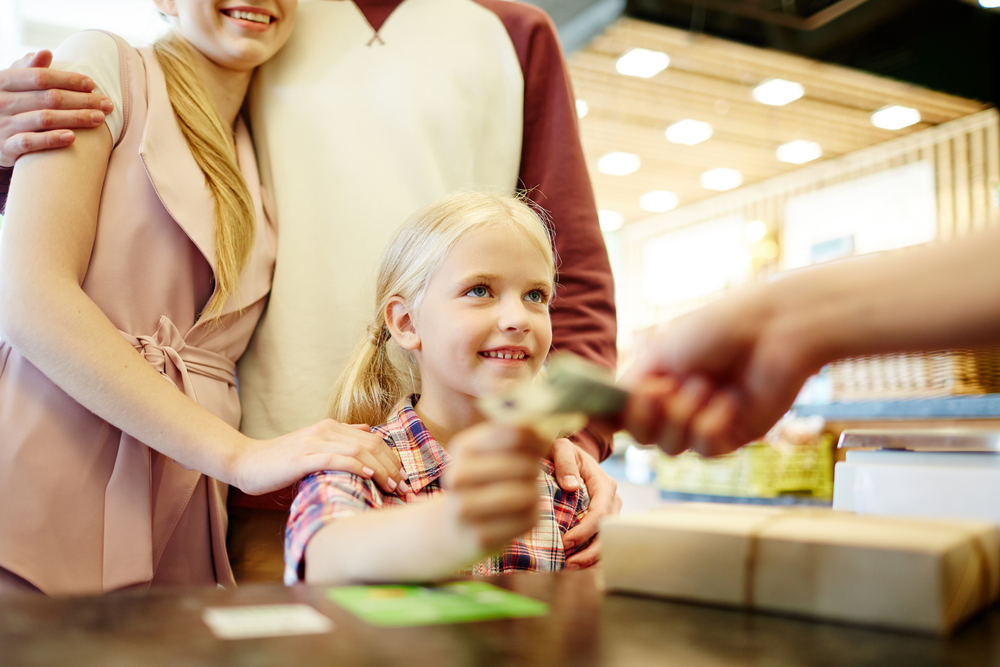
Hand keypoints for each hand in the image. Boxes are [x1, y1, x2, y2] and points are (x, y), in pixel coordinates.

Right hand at [0, 51, 111, 166]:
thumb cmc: (8, 103)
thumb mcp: (12, 83)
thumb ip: (28, 68)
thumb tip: (46, 53)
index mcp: (4, 81)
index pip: (41, 77)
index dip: (68, 80)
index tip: (92, 84)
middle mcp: (2, 101)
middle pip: (49, 98)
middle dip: (82, 101)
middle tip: (108, 104)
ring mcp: (4, 124)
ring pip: (45, 119)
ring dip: (75, 118)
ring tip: (99, 119)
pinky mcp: (6, 147)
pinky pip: (30, 142)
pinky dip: (52, 139)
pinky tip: (73, 137)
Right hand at [232, 419, 407, 496]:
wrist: (246, 462)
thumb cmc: (280, 460)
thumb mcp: (314, 444)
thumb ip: (340, 437)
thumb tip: (366, 430)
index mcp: (331, 427)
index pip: (373, 439)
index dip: (392, 458)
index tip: (403, 479)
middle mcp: (325, 430)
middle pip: (371, 444)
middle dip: (392, 466)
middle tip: (404, 487)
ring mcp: (314, 442)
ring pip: (358, 450)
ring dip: (380, 469)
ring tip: (392, 485)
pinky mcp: (302, 457)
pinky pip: (334, 459)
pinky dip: (355, 465)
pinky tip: (368, 475)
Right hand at [444, 423, 547, 552]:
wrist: (451, 528)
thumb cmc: (481, 481)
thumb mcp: (488, 453)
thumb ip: (516, 436)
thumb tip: (544, 430)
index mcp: (462, 447)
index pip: (515, 434)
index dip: (537, 438)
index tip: (542, 444)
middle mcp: (458, 476)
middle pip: (524, 465)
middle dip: (535, 468)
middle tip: (531, 472)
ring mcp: (466, 509)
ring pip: (527, 494)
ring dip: (535, 492)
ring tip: (528, 491)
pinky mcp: (481, 537)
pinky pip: (527, 519)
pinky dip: (532, 514)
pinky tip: (521, 512)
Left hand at [551, 438, 620, 567]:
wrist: (571, 454)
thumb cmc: (564, 452)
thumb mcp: (561, 448)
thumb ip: (564, 462)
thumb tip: (570, 486)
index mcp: (604, 484)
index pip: (600, 512)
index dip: (585, 531)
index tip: (565, 542)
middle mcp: (612, 499)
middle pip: (609, 532)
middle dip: (591, 551)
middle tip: (569, 564)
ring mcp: (611, 511)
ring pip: (609, 540)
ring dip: (593, 557)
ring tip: (571, 567)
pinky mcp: (604, 520)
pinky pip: (604, 540)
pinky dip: (592, 555)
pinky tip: (576, 564)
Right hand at [622, 285, 815, 456]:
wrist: (776, 330)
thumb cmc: (718, 328)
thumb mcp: (662, 352)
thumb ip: (629, 387)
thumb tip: (597, 416)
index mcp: (657, 379)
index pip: (622, 413)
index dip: (612, 417)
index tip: (603, 412)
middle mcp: (677, 403)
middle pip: (642, 437)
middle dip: (647, 416)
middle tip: (663, 389)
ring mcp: (705, 421)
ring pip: (671, 447)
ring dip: (683, 415)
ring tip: (707, 384)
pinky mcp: (734, 435)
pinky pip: (705, 449)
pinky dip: (712, 425)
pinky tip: (730, 401)